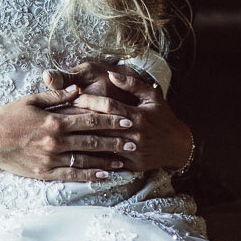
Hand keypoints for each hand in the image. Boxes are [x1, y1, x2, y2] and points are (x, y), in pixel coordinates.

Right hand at [0, 84, 140, 180]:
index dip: (111, 120)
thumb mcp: (31, 100)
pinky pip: (71, 175)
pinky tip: (102, 176)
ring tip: (124, 161)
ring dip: (107, 161)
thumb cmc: (8, 116)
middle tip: (135, 141)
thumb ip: (56, 96)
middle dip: (116, 141)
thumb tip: (77, 89)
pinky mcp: (44, 173)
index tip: (128, 120)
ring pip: (86, 160)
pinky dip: (89, 176)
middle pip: (93, 141)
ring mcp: (51, 159)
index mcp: (55, 121)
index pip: (90, 120)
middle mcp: (56, 142)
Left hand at [47, 66, 192, 172]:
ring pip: (103, 147)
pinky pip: (108, 163)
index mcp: (139, 116)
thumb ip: (132, 84)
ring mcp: (134, 152)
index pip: (110, 106)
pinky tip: (76, 154)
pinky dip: (93, 159)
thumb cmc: (162, 117)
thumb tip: (111, 74)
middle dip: (81, 120)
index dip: (91, 100)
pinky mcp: (132, 166)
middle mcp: (136, 135)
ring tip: (64, 134)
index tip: (74, 96)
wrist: (178, 146)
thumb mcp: (152, 97)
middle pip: (102, 127)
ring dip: (83, 140)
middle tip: (61, 114)